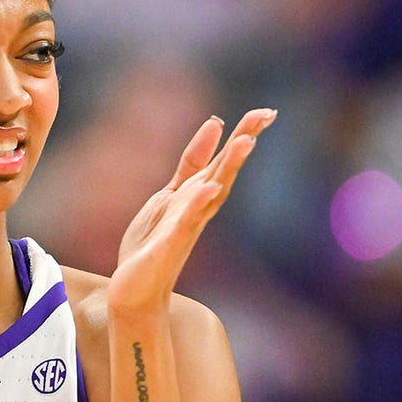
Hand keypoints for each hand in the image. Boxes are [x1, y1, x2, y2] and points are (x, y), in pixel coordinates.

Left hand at [106, 108, 275, 319]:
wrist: (136, 289)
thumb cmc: (154, 242)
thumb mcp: (171, 192)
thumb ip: (192, 162)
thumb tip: (215, 123)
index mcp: (197, 194)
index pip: (223, 161)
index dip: (243, 135)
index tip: (265, 112)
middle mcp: (198, 209)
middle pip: (224, 171)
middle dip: (242, 143)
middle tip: (264, 116)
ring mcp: (186, 227)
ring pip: (212, 194)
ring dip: (228, 168)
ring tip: (245, 143)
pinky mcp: (168, 245)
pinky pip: (185, 223)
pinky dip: (197, 205)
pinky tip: (209, 188)